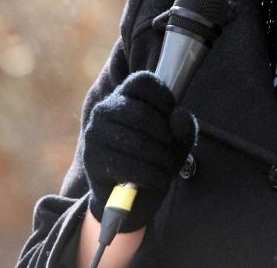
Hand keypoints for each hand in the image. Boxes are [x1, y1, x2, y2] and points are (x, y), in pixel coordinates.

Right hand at [83, 71, 197, 231]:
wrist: (130, 194)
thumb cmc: (156, 157)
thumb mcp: (178, 139)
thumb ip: (184, 126)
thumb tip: (178, 117)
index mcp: (125, 93)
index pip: (145, 82)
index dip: (166, 101)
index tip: (172, 123)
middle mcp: (105, 108)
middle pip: (143, 115)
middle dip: (167, 139)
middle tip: (176, 156)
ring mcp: (94, 133)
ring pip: (137, 142)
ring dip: (161, 160)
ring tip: (168, 169)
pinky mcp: (91, 159)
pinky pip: (127, 165)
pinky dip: (150, 175)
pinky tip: (156, 179)